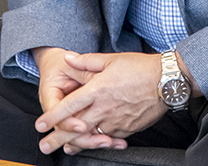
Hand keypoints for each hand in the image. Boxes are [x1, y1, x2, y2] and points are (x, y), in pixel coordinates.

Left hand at [35, 52, 165, 155]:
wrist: (168, 81)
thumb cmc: (141, 68)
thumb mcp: (112, 59)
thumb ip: (87, 61)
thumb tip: (68, 58)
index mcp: (98, 89)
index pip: (69, 105)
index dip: (52, 116)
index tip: (40, 125)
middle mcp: (104, 108)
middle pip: (76, 127)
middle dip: (58, 138)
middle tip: (44, 146)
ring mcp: (116, 120)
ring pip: (91, 136)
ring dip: (76, 143)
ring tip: (65, 149)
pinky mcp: (127, 128)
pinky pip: (109, 138)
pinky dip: (98, 142)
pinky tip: (91, 144)